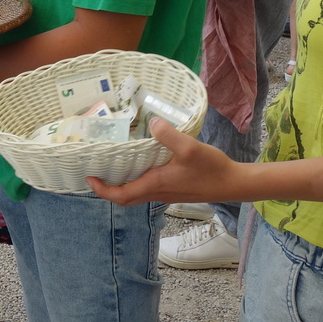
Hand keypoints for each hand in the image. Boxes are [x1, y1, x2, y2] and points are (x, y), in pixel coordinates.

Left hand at [88, 118, 241, 205]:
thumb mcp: (190, 148)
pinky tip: (142, 162)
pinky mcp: (175, 189)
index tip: (89, 178)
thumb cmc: (212, 169)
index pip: (121, 195)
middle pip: (126, 198)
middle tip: (97, 173)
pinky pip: (148, 188)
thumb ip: (169, 136)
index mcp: (156, 184)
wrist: (233, 184)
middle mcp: (158, 192)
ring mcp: (166, 192)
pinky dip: (138, 179)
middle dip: (108, 189)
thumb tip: (152, 123)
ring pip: (137, 193)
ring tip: (114, 166)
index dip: (102, 190)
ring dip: (122, 185)